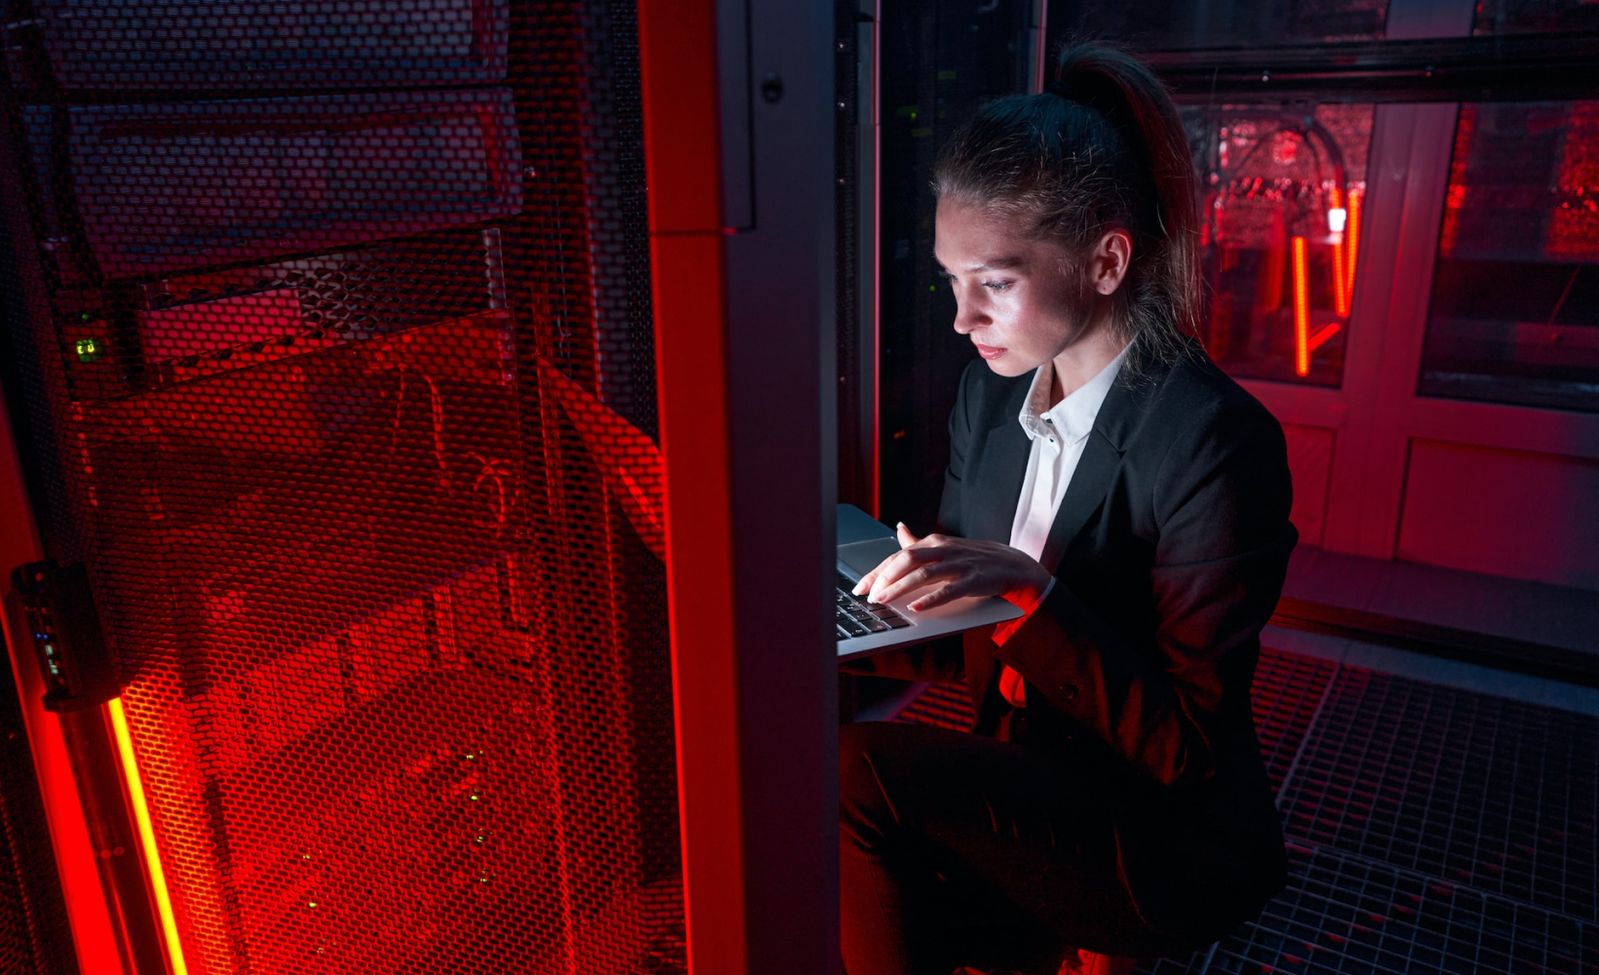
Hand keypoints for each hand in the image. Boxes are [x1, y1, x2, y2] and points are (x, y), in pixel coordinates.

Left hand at [850, 523, 1051, 611]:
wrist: (1013, 564)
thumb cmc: (974, 558)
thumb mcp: (945, 547)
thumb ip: (919, 543)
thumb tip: (899, 529)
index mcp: (934, 542)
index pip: (898, 556)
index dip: (877, 571)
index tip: (860, 587)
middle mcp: (943, 549)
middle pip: (907, 560)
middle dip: (884, 577)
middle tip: (869, 595)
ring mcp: (958, 564)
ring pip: (924, 574)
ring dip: (901, 588)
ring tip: (884, 600)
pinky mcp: (973, 580)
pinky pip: (948, 590)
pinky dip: (931, 599)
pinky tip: (916, 607)